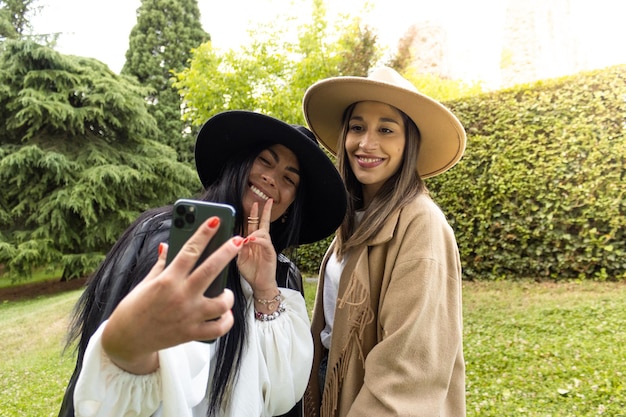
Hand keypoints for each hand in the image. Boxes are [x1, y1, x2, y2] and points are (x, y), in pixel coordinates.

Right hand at [101, 217, 243, 373]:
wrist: (126, 340)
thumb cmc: (134, 308)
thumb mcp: (146, 282)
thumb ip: (161, 265)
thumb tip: (167, 246)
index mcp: (167, 280)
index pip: (189, 251)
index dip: (204, 233)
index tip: (215, 220)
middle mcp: (181, 296)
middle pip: (211, 270)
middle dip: (227, 252)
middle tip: (237, 240)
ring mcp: (189, 316)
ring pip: (222, 303)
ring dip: (228, 296)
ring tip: (226, 292)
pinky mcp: (192, 333)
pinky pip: (219, 328)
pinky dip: (225, 320)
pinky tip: (224, 314)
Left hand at [237, 200, 277, 296]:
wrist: (259, 285)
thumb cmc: (250, 272)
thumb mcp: (239, 259)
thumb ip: (238, 248)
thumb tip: (236, 238)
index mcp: (252, 241)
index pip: (253, 223)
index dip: (253, 214)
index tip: (254, 204)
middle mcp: (260, 242)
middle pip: (263, 223)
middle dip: (264, 212)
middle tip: (265, 201)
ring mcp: (266, 246)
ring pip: (263, 232)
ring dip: (256, 231)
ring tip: (249, 238)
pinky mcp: (270, 253)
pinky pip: (265, 242)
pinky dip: (258, 240)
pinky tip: (252, 240)